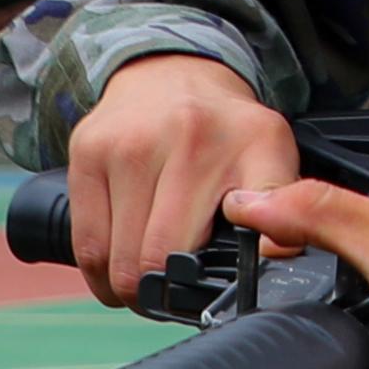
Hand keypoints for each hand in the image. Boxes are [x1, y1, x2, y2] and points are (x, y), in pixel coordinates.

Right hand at [64, 53, 295, 306]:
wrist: (172, 71)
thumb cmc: (224, 131)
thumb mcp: (272, 156)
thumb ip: (283, 205)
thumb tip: (274, 261)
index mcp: (236, 146)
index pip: (224, 241)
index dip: (211, 285)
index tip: (212, 296)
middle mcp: (179, 138)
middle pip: (156, 261)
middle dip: (163, 296)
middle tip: (174, 297)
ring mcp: (124, 145)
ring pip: (116, 260)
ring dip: (129, 289)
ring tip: (149, 282)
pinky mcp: (87, 152)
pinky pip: (85, 244)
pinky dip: (99, 274)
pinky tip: (117, 272)